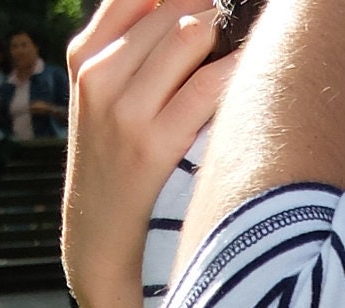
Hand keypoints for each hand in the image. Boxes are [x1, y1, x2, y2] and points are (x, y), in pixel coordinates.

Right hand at [64, 0, 235, 307]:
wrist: (100, 245)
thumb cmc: (118, 165)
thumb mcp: (107, 99)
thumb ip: (136, 48)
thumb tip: (193, 10)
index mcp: (87, 54)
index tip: (215, 9)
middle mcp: (100, 74)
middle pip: (172, 4)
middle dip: (214, 10)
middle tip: (242, 26)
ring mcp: (123, 109)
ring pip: (189, 30)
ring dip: (228, 34)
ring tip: (251, 51)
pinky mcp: (152, 145)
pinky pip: (209, 85)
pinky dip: (238, 72)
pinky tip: (257, 79)